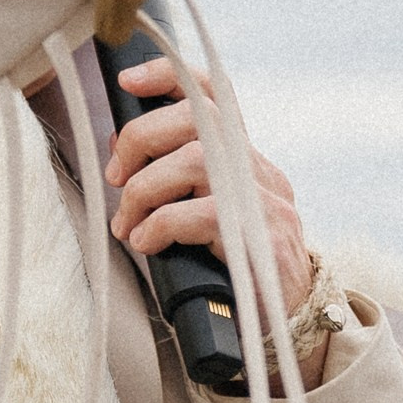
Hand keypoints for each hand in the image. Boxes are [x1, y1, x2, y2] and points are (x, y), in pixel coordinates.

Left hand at [109, 62, 322, 373]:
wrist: (287, 326)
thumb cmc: (233, 273)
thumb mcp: (201, 218)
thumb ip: (171, 183)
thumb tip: (120, 152)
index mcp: (245, 161)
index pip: (216, 96)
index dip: (171, 76)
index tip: (129, 80)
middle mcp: (260, 173)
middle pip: (201, 117)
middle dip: (143, 137)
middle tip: (115, 176)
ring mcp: (266, 202)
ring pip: (197, 158)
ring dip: (146, 187)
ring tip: (128, 223)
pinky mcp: (263, 238)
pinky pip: (203, 212)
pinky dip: (162, 224)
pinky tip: (148, 243)